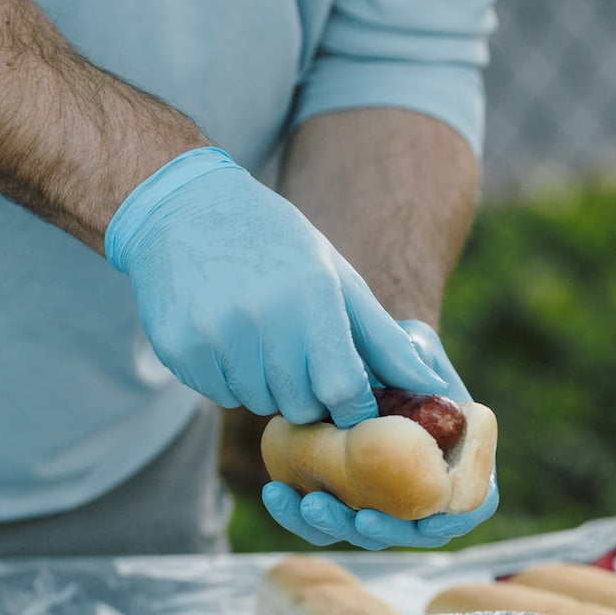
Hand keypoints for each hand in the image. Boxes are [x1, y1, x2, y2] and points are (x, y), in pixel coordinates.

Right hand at [104, 148, 444, 425]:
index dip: (351, 406)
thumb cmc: (277, 245)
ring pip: (257, 403)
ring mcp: (216, 333)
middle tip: (294, 350)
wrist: (183, 208)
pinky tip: (222, 332)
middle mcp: (263, 316)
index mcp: (313, 295)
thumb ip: (383, 341)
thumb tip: (435, 386)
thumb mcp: (337, 278)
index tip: (350, 402)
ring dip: (263, 383)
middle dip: (305, 391)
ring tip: (255, 333)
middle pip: (300, 406)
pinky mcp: (180, 347)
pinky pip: (218, 394)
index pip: (344, 391)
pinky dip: (226, 376)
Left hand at [262, 320, 498, 549]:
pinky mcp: (340, 502)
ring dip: (336, 526)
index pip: (469, 506)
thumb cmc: (395, 350)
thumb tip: (426, 382)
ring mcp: (381, 502)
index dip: (451, 520)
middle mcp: (423, 491)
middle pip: (411, 532)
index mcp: (460, 462)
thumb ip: (419, 359)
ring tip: (308, 505)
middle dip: (385, 531)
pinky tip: (276, 494)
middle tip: (361, 518)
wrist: (355, 359)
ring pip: (362, 533)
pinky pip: (322, 522)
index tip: (431, 520)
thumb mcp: (414, 342)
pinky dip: (297, 515)